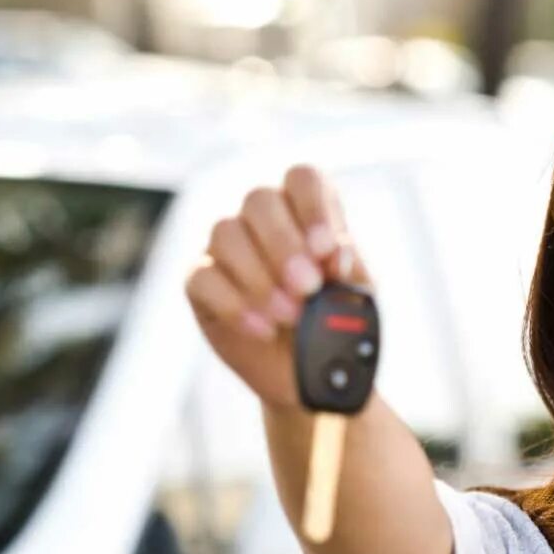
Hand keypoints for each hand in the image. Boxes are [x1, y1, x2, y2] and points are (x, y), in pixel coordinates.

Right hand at [183, 163, 374, 410]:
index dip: (312, 207)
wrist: (307, 374)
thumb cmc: (331, 322)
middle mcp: (261, 220)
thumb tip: (336, 252)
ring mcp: (225, 248)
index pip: (302, 179)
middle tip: (307, 288)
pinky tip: (263, 330)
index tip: (325, 248)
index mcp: (304, 210)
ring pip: (226, 233)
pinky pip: (203, 277)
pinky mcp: (200, 282)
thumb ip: (349, 270)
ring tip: (289, 315)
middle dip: (284, 245)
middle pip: (259, 201)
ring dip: (259, 277)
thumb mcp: (353, 297)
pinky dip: (235, 305)